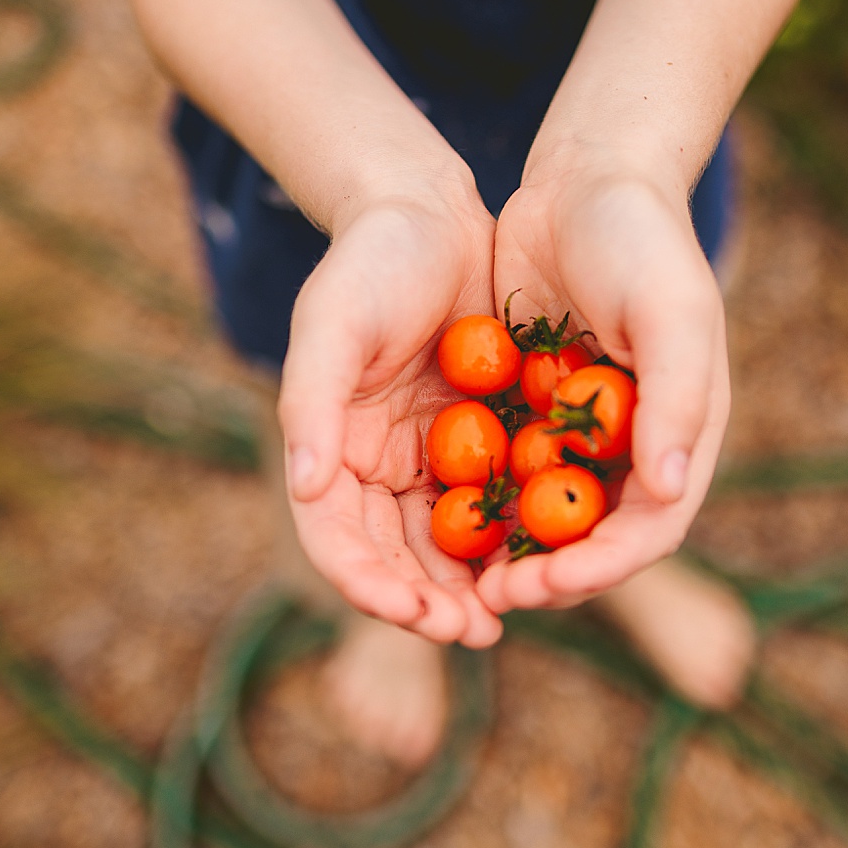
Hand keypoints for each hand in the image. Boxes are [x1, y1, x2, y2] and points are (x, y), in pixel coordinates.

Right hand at [278, 192, 503, 646]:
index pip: (337, 540)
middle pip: (393, 558)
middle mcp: (373, 468)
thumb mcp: (332, 322)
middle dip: (427, 603)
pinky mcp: (475, 443)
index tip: (412, 612)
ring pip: (445, 546)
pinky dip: (510, 537)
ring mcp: (425, 459)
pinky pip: (493, 504)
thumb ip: (311, 402)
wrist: (429, 215)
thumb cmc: (370, 263)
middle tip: (473, 632)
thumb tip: (305, 486)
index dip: (370, 583)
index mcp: (329, 451)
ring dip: (470, 586)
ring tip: (507, 615)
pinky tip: (543, 559)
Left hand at [477, 158, 730, 611]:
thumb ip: (678, 398)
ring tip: (456, 580)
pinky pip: (503, 473)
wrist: (584, 180)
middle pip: (592, 540)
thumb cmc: (643, 239)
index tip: (547, 581)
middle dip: (546, 576)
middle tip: (488, 599)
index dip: (602, 567)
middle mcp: (632, 449)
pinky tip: (433, 519)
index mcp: (679, 436)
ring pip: (543, 517)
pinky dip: (479, 502)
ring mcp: (578, 435)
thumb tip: (671, 489)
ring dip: (506, 553)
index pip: (649, 528)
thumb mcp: (670, 310)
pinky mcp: (530, 413)